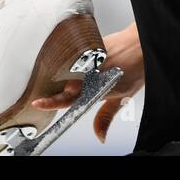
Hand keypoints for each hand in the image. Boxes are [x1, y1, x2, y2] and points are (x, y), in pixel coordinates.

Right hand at [31, 21, 143, 143]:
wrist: (141, 44)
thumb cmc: (135, 69)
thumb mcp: (122, 98)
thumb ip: (105, 116)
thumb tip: (100, 136)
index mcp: (96, 88)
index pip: (67, 98)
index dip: (51, 102)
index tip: (38, 103)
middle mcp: (90, 72)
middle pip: (66, 84)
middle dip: (70, 87)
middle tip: (90, 83)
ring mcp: (88, 57)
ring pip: (69, 69)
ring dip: (74, 73)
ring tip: (97, 69)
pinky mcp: (88, 45)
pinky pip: (76, 55)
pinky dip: (78, 60)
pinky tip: (92, 59)